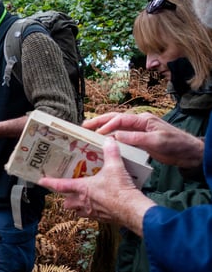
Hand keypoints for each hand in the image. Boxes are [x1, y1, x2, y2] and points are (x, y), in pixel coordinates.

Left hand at [38, 137, 153, 235]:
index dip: (49, 183)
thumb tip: (109, 141)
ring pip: (78, 211)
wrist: (133, 210)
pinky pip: (92, 216)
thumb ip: (111, 152)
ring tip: (81, 199)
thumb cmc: (120, 191)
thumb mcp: (115, 167)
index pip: (60, 185)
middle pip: (67, 203)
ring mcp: (92, 212)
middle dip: (65, 198)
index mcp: (82, 189)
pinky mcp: (102, 218)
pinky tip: (99, 205)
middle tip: (67, 192)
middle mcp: (84, 202)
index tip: (41, 181)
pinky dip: (92, 211)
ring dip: (77, 207)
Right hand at [84, 112, 203, 168]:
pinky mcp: (138, 140)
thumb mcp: (156, 141)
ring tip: (88, 132)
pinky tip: (102, 143)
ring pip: (116, 127)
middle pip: (114, 119)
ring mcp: (137, 131)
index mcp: (142, 119)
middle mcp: (138, 123)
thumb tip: (116, 136)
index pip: (120, 119)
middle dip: (98, 121)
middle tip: (83, 126)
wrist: (188, 153)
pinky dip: (110, 138)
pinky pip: (120, 137)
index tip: (96, 133)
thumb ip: (136, 138)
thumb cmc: (175, 144)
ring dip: (102, 129)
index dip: (107, 125)